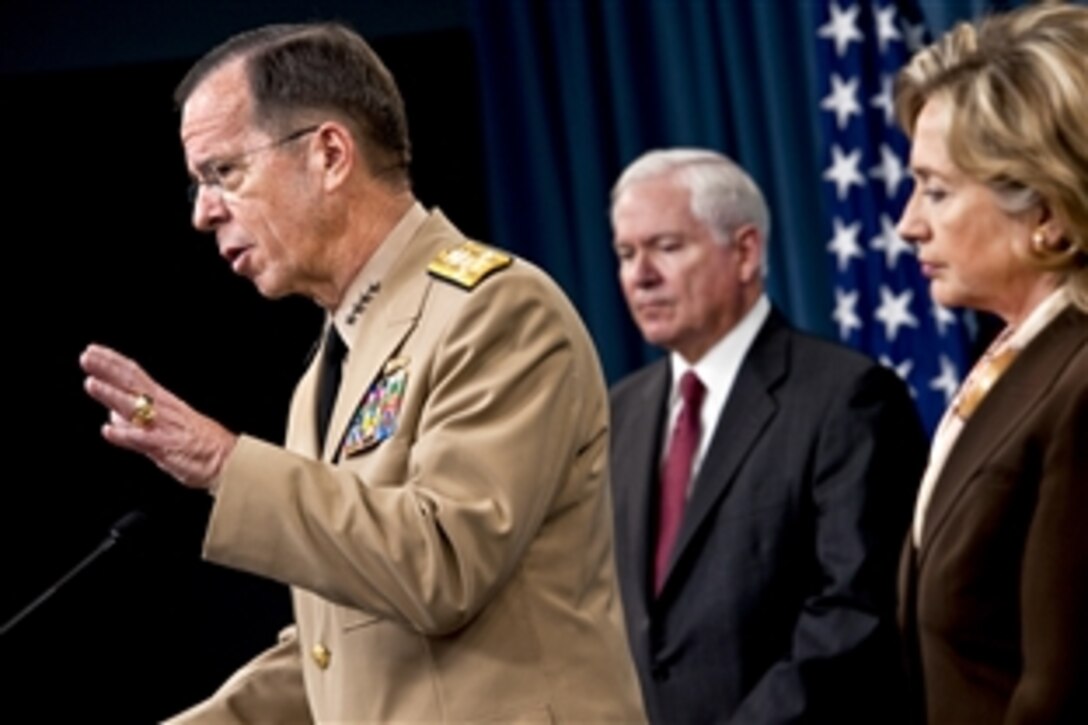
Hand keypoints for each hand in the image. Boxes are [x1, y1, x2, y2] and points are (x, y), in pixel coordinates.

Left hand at [80, 343, 237, 489]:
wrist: (227, 460)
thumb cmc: (199, 444)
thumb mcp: (166, 425)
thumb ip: (136, 419)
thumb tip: (112, 414)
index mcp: (164, 401)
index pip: (135, 376)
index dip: (113, 363)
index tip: (93, 351)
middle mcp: (163, 409)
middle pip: (133, 384)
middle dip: (108, 370)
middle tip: (87, 357)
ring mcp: (164, 427)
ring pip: (135, 408)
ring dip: (113, 395)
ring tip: (92, 384)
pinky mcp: (167, 447)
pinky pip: (143, 440)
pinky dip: (125, 435)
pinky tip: (108, 431)